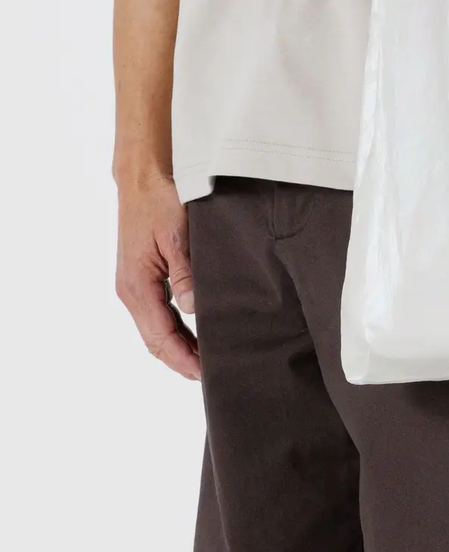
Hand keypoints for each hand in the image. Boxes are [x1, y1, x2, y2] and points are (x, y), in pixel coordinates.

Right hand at [115, 175, 199, 380]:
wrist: (144, 176)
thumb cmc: (160, 200)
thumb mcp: (179, 235)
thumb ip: (187, 274)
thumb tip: (195, 309)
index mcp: (137, 286)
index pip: (161, 337)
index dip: (183, 359)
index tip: (206, 375)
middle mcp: (132, 290)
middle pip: (156, 340)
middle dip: (182, 360)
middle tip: (213, 374)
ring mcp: (135, 284)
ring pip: (156, 328)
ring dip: (179, 346)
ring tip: (208, 359)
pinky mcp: (143, 276)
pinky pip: (157, 312)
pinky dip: (174, 328)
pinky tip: (193, 333)